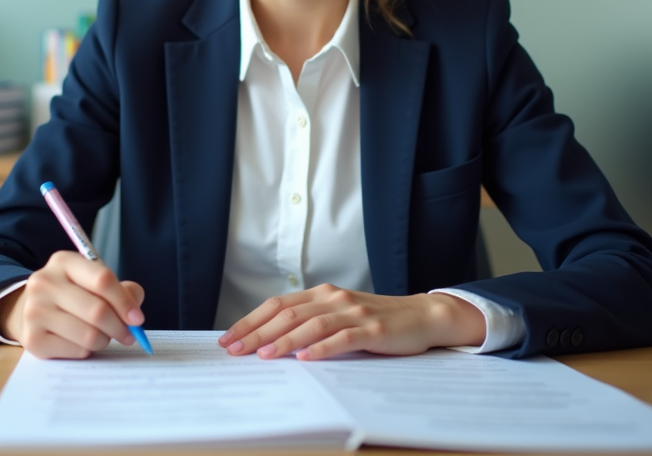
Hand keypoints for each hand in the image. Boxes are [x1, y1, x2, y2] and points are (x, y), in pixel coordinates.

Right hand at [0, 250, 145, 358]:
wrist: (30, 310)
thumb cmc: (72, 295)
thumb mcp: (93, 281)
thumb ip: (121, 290)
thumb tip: (134, 315)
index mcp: (63, 262)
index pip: (102, 280)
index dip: (125, 301)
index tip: (137, 318)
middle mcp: (44, 283)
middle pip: (97, 310)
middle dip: (119, 327)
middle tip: (128, 335)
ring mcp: (34, 311)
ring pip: (88, 335)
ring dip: (104, 340)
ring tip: (102, 337)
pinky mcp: (32, 340)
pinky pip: (76, 351)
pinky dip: (86, 350)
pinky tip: (80, 342)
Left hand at [217, 284, 485, 360]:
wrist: (422, 316)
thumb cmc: (376, 320)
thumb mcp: (339, 316)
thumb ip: (311, 322)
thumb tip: (269, 340)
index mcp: (322, 294)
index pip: (278, 305)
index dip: (251, 321)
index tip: (229, 338)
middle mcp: (334, 298)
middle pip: (288, 314)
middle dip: (257, 333)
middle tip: (234, 350)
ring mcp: (353, 312)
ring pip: (311, 325)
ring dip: (283, 341)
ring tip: (262, 356)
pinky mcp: (372, 329)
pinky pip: (342, 338)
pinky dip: (321, 348)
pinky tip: (305, 359)